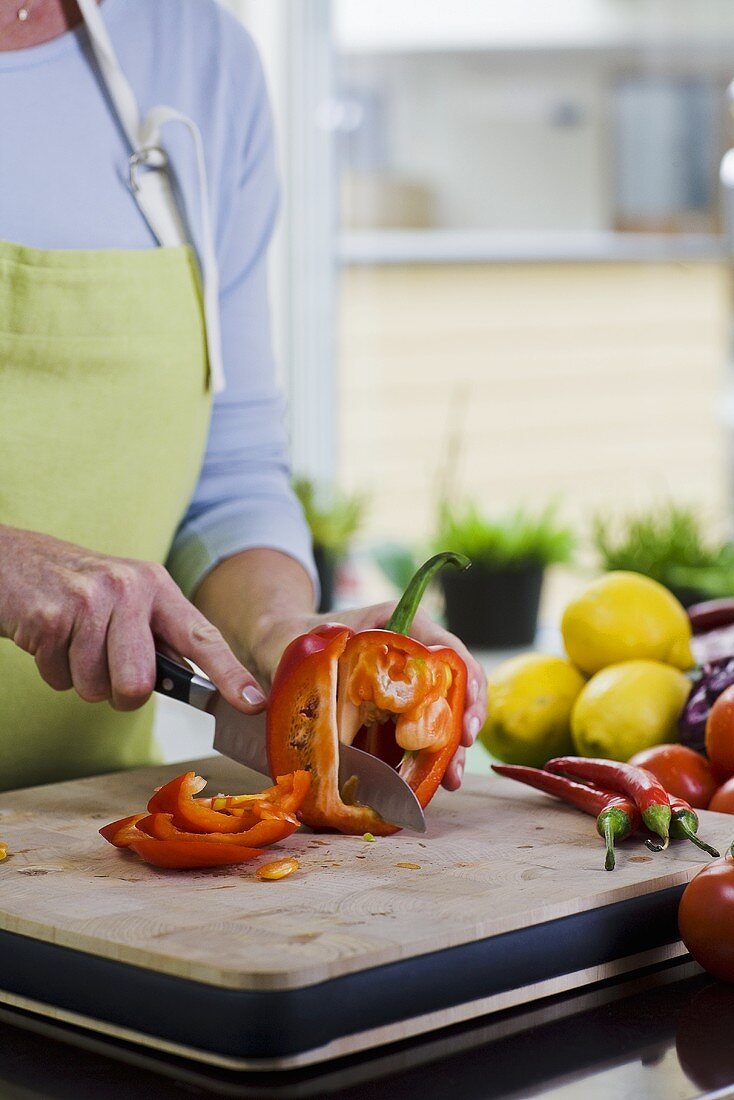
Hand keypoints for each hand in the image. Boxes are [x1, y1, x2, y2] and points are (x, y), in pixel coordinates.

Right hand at [0, 526, 265, 712]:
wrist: (9, 560)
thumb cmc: (77, 589)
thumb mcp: (127, 598)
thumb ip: (160, 636)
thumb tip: (197, 684)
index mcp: (156, 586)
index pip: (202, 636)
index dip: (230, 673)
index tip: (253, 701)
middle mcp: (129, 589)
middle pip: (138, 684)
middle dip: (119, 691)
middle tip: (104, 665)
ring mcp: (89, 601)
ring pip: (97, 688)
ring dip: (81, 678)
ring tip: (72, 642)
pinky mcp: (50, 617)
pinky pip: (60, 679)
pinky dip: (53, 670)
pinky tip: (49, 638)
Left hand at [253, 602, 487, 790]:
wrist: (281, 645)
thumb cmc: (290, 636)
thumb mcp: (291, 644)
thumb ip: (288, 665)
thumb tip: (261, 705)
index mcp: (395, 623)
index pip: (445, 647)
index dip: (464, 681)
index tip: (463, 718)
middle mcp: (408, 649)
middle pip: (455, 680)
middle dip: (466, 718)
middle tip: (462, 754)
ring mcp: (405, 678)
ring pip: (445, 707)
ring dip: (452, 744)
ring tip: (451, 779)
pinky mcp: (397, 704)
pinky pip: (425, 724)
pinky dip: (433, 750)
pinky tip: (435, 777)